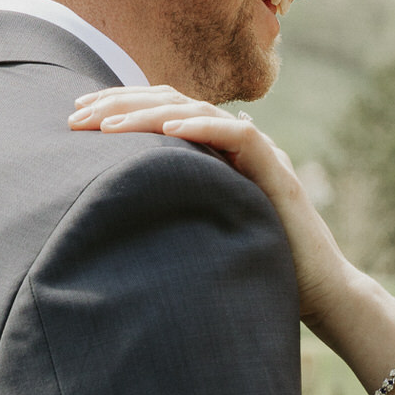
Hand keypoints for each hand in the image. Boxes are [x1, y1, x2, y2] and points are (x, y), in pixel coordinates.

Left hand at [69, 87, 354, 326]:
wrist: (319, 292)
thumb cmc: (260, 267)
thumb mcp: (203, 228)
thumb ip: (177, 204)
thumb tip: (127, 201)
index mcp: (218, 152)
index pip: (164, 112)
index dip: (120, 106)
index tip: (76, 114)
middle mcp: (238, 143)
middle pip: (176, 103)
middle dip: (121, 103)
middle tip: (75, 114)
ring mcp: (260, 154)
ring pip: (201, 113)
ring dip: (149, 114)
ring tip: (106, 125)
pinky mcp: (276, 172)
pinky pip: (239, 137)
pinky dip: (203, 129)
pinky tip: (166, 130)